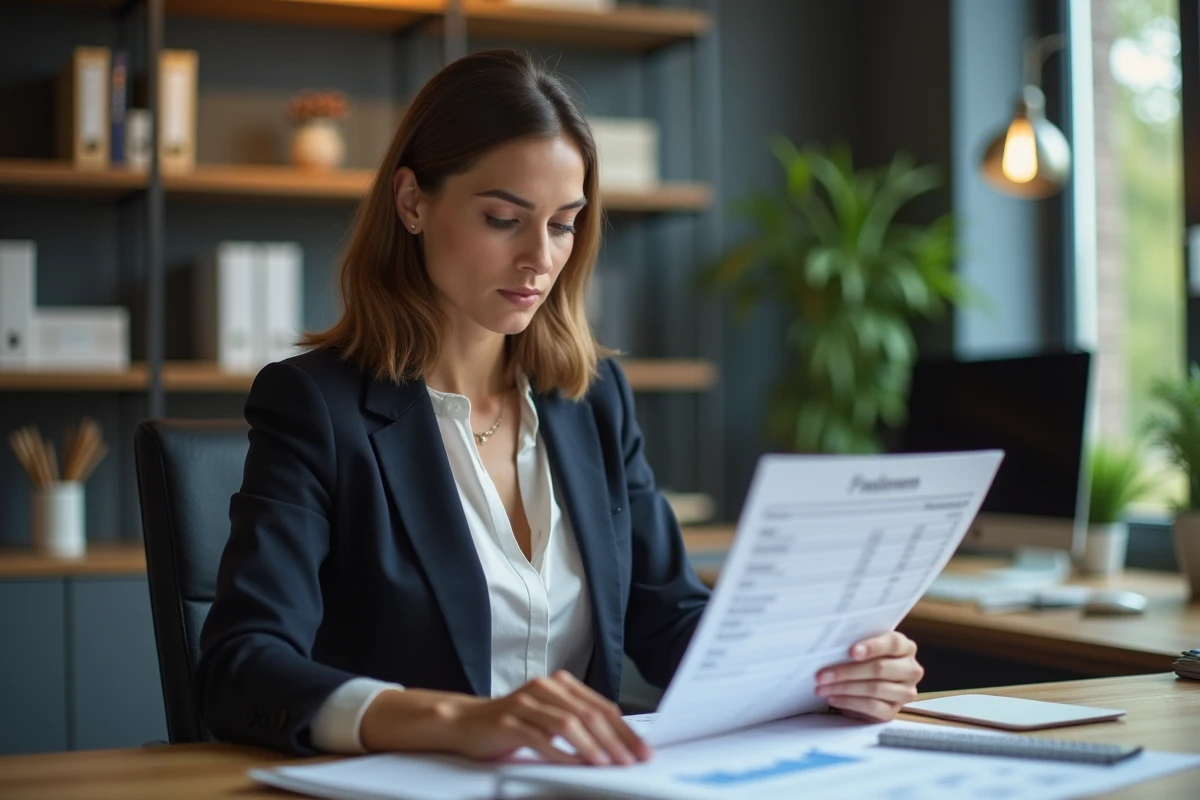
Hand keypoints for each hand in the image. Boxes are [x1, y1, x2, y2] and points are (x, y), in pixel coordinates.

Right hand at [445, 671, 651, 765]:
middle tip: (632, 761)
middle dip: (615, 740)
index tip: (642, 750)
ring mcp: (526, 703)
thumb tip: (619, 743)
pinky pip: (539, 738)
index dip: (625, 730)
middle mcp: (545, 688)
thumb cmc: (513, 723)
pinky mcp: (509, 721)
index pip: (602, 707)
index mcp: (560, 684)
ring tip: (607, 764)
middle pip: (589, 714)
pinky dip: (560, 753)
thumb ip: (578, 721)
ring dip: (591, 746)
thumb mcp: (549, 717)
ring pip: (567, 723)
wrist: (466, 722)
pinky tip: (573, 766)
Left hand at [814, 631, 923, 721]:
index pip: (892, 644)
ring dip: (844, 688)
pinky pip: (872, 707)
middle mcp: (911, 670)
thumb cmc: (863, 658)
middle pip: (880, 669)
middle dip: (847, 671)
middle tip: (822, 674)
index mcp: (906, 647)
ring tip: (822, 687)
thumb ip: (857, 644)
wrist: (866, 681)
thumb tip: (833, 645)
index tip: (852, 651)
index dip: (872, 647)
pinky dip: (849, 702)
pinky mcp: (894, 711)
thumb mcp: (864, 647)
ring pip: (875, 689)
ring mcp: (905, 692)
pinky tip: (833, 698)